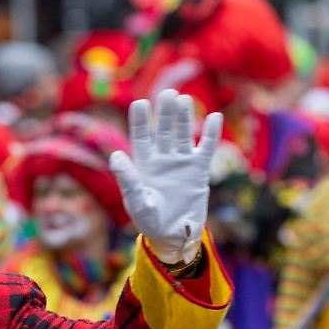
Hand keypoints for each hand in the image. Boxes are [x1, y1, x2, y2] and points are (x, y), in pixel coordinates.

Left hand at [109, 89, 222, 263]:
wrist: (172, 235)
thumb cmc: (149, 220)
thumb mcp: (136, 200)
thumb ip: (127, 178)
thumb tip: (115, 156)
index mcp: (142, 164)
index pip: (141, 137)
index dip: (140, 121)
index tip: (139, 103)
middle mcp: (161, 159)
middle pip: (164, 131)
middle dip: (164, 113)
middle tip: (166, 93)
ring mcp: (181, 163)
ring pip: (183, 135)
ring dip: (184, 118)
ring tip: (183, 100)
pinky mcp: (199, 171)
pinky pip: (206, 149)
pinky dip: (210, 134)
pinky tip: (213, 117)